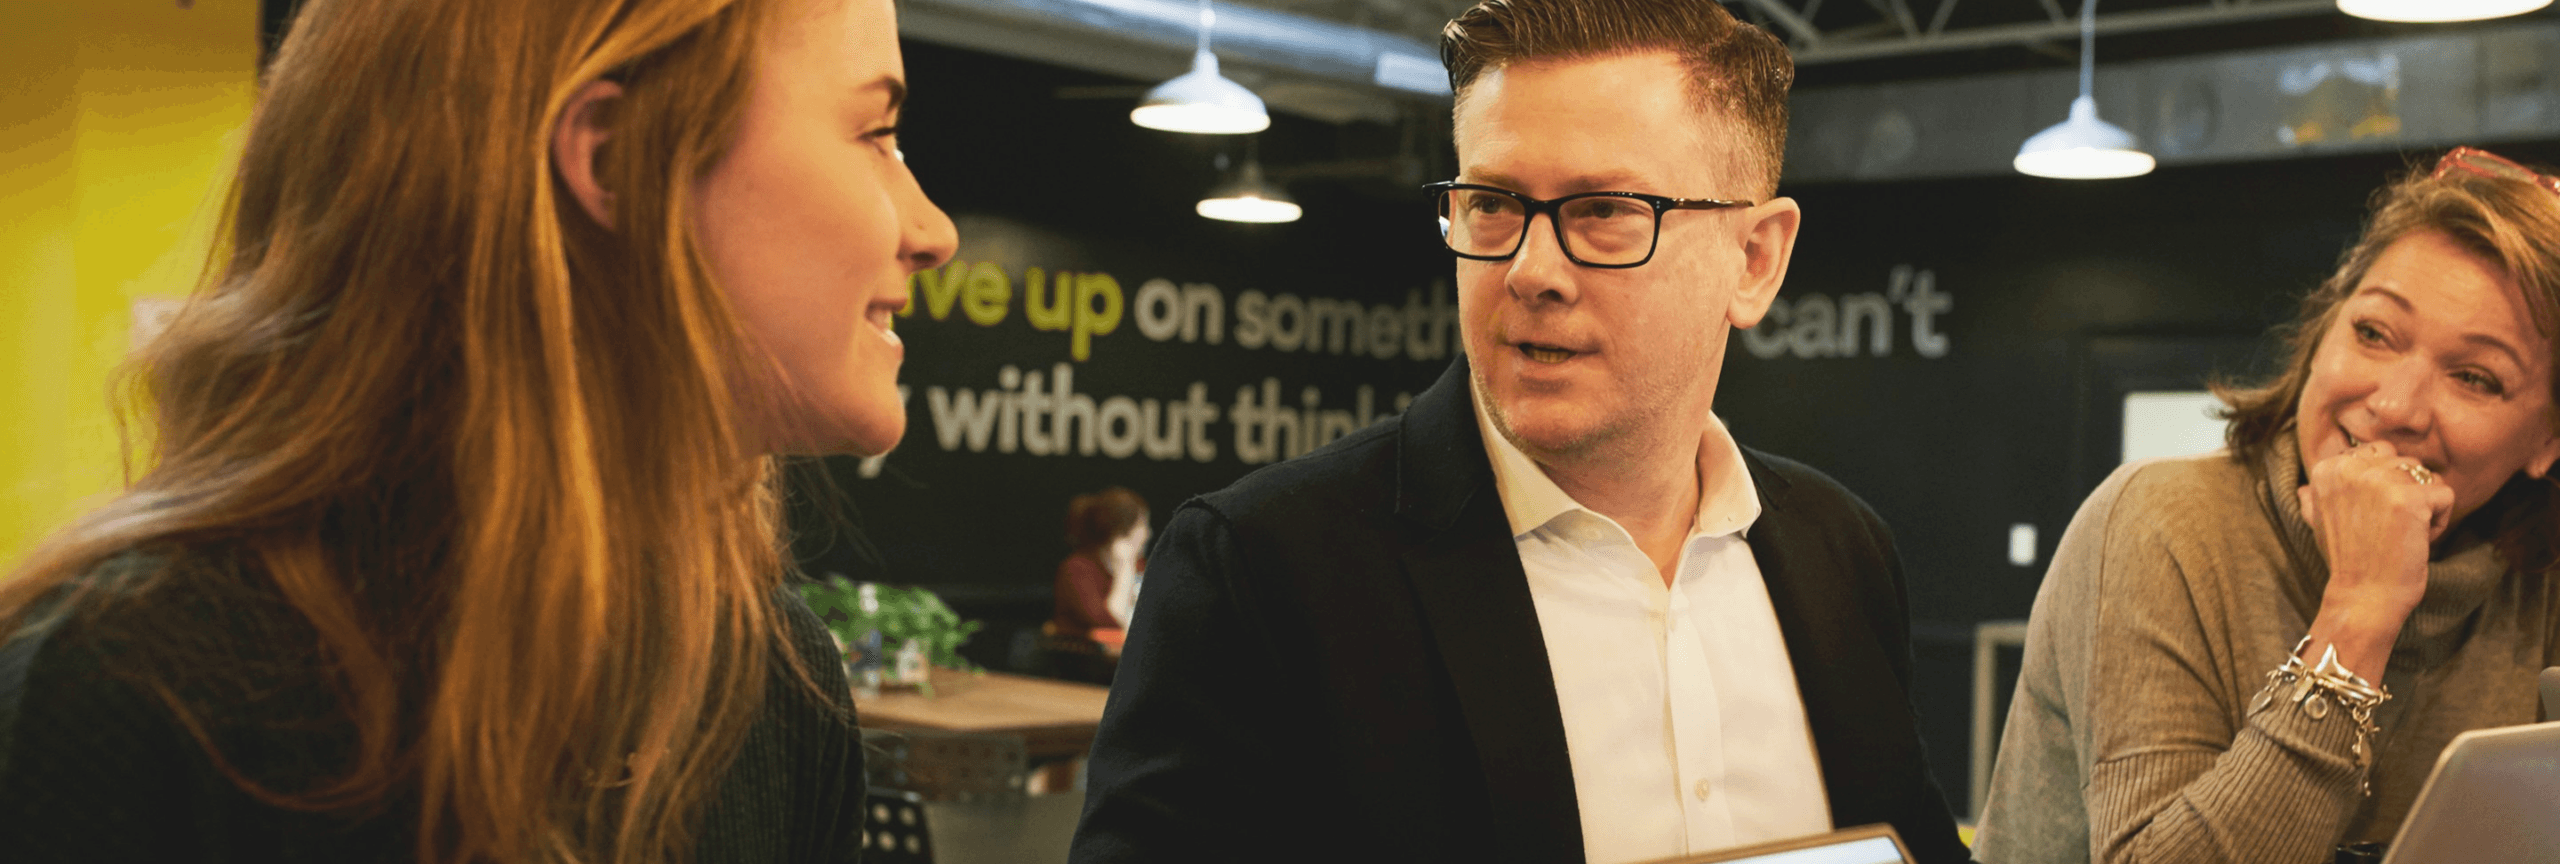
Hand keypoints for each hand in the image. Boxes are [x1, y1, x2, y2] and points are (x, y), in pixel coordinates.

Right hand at [2296, 440, 2454, 674]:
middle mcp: (2349, 468)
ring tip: (2403, 533)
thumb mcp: (2319, 523)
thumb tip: (2306, 488)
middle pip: (2404, 462)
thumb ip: (2318, 497)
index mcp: (2328, 468)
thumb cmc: (2348, 560)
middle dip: (2406, 491)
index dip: (2383, 486)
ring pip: (2427, 476)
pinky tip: (2418, 540)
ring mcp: (2379, 481)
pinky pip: (2445, 494)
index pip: (2378, 453)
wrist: (2362, 597)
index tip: (2368, 517)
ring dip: (2424, 507)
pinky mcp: (2410, 499)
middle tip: (2388, 525)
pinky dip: (2439, 522)